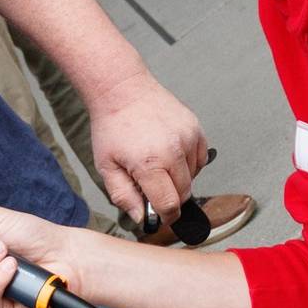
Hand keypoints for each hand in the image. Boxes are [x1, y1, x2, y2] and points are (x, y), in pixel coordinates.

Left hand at [84, 76, 207, 229]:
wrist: (123, 90)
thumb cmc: (112, 126)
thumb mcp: (107, 166)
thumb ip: (123, 196)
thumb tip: (141, 218)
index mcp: (149, 163)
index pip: (169, 204)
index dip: (165, 217)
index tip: (160, 218)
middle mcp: (174, 150)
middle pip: (184, 193)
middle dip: (170, 198)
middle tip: (152, 188)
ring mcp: (188, 137)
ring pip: (193, 177)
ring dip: (179, 179)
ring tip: (157, 165)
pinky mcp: (196, 128)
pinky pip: (200, 159)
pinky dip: (188, 164)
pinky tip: (169, 155)